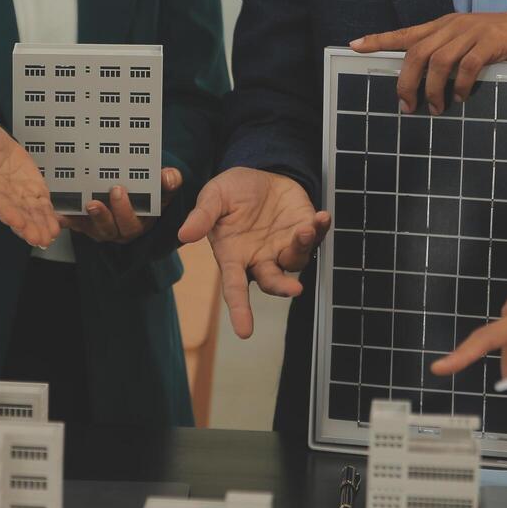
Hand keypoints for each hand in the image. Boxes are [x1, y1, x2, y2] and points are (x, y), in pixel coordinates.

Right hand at [0, 119, 58, 248]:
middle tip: (39, 239)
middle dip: (27, 226)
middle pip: (15, 213)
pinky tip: (55, 227)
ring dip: (40, 226)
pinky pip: (41, 206)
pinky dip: (48, 216)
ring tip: (50, 237)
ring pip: (30, 213)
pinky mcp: (31, 190)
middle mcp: (0, 195)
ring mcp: (16, 195)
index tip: (16, 221)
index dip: (6, 211)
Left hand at [59, 168, 182, 243]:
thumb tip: (169, 177)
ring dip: (91, 218)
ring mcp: (103, 228)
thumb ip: (169, 181)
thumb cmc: (148, 190)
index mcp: (141, 221)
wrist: (132, 191)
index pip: (135, 221)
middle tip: (101, 197)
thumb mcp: (162, 186)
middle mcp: (122, 229)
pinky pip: (76, 225)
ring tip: (87, 204)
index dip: (125, 210)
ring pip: (96, 229)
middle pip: (114, 228)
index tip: (119, 190)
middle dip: (107, 214)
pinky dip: (67, 220)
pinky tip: (60, 212)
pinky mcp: (86, 226)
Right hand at [177, 168, 331, 338]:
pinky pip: (316, 237)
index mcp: (234, 256)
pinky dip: (321, 229)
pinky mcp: (303, 230)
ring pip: (296, 260)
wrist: (259, 175)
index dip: (239, 309)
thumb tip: (184, 234)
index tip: (244, 332)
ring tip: (306, 228)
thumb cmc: (232, 193)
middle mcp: (261, 258)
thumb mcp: (213, 197)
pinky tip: (322, 218)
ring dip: (302, 247)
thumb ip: (203, 216)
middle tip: (294, 289)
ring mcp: (283, 247)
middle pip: (272, 281)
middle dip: (283, 287)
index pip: (234, 288)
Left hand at [350, 11, 506, 114]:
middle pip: (416, 53)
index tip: (355, 46)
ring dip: (432, 90)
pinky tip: (460, 98)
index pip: (405, 33)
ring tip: (436, 108)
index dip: (379, 39)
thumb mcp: (467, 44)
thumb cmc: (500, 42)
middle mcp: (453, 25)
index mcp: (443, 26)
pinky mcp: (491, 41)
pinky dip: (460, 86)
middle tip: (407, 106)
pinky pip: (466, 66)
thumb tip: (422, 85)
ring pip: (438, 61)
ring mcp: (472, 32)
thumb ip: (445, 56)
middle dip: (406, 82)